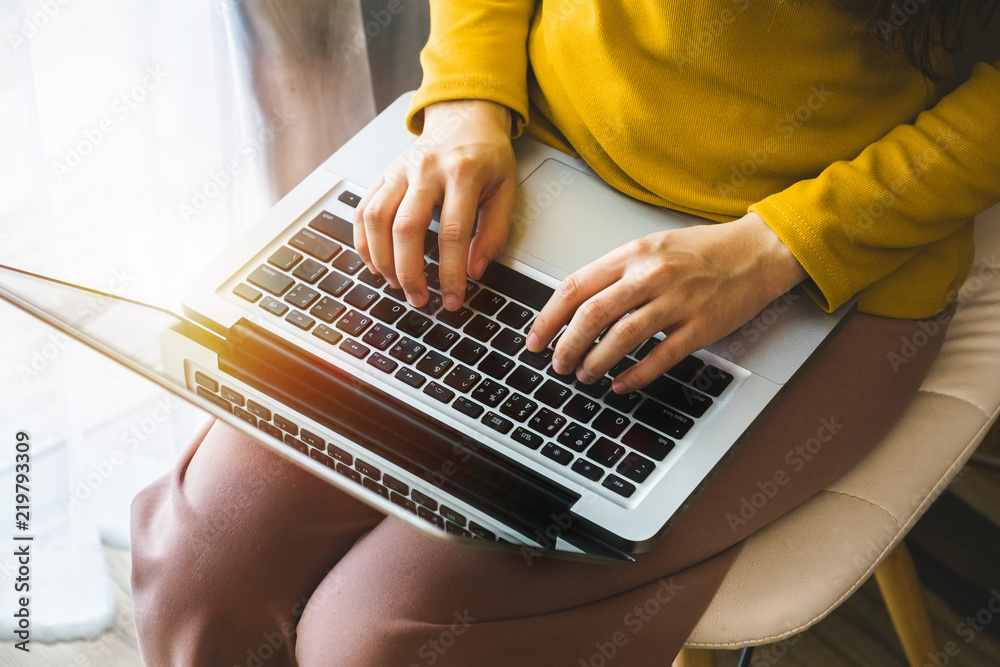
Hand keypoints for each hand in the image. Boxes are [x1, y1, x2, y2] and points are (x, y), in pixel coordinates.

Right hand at [353, 99, 516, 309]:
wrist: (464, 117)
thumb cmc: (487, 156)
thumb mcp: (505, 191)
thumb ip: (494, 232)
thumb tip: (474, 270)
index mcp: (463, 173)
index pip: (452, 232)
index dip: (451, 272)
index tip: (453, 299)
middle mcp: (426, 170)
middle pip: (406, 228)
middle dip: (409, 272)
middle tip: (419, 299)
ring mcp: (400, 170)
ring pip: (376, 219)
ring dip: (382, 260)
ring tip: (396, 284)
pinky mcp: (383, 174)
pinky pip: (362, 210)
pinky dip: (363, 242)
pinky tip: (375, 263)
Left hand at [525, 212, 807, 391]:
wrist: (755, 252)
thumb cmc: (701, 251)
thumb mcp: (650, 248)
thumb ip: (614, 272)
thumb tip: (574, 305)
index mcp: (632, 254)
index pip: (575, 287)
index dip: (549, 317)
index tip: (536, 339)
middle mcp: (651, 275)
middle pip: (593, 314)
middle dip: (567, 345)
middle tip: (558, 363)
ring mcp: (677, 301)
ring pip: (622, 337)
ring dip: (596, 361)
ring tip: (585, 374)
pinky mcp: (701, 326)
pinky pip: (660, 356)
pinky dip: (636, 375)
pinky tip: (621, 384)